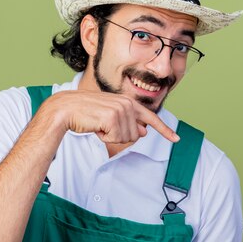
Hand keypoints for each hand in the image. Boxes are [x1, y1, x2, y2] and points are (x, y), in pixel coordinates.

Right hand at [45, 90, 178, 143]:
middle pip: (135, 135)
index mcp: (128, 102)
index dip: (164, 130)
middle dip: (119, 136)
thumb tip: (143, 132)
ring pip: (126, 138)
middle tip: (103, 126)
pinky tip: (95, 127)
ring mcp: (121, 110)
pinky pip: (115, 138)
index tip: (176, 139)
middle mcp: (128, 104)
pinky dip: (104, 138)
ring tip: (98, 124)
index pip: (151, 118)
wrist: (66, 108)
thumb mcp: (110, 116)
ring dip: (110, 137)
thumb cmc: (86, 113)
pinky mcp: (113, 117)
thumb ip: (128, 122)